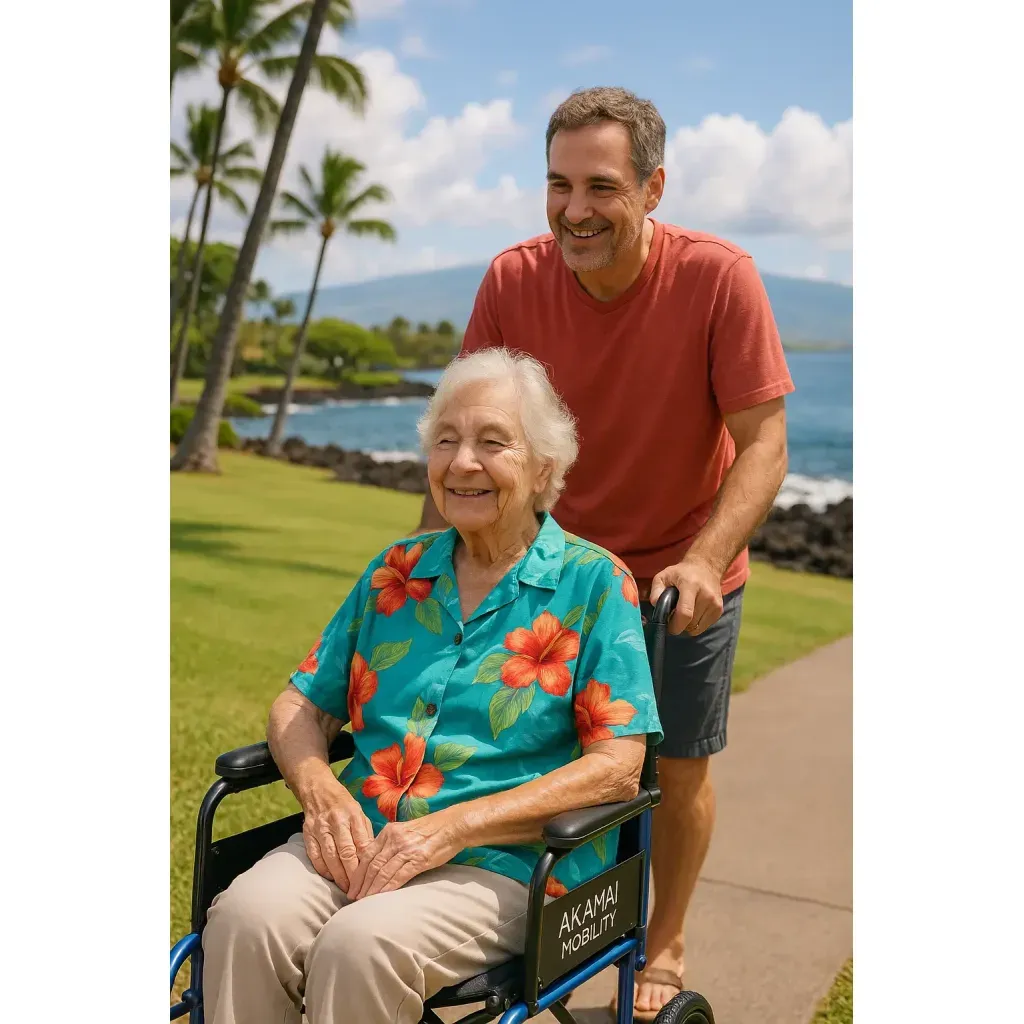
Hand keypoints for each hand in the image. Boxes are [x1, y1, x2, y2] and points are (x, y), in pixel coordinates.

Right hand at [301, 779, 375, 894]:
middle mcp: (336, 821)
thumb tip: (373, 858)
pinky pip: (315, 856)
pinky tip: (331, 878)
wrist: (318, 791)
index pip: (362, 843)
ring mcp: (320, 828)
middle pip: (346, 852)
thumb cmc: (344, 806)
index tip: (371, 878)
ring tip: (347, 888)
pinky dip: (324, 870)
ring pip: (330, 857)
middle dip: (353, 874)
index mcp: (353, 815)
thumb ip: (366, 834)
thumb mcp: (360, 814)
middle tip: (359, 890)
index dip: (366, 864)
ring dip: (339, 876)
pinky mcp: (307, 834)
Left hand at [348, 814, 459, 899]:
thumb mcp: (404, 831)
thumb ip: (389, 843)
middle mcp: (395, 839)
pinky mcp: (419, 859)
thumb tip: (376, 862)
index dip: (357, 872)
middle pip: (371, 865)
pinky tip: (381, 898)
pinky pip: (399, 876)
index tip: (351, 886)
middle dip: (360, 884)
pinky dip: (387, 888)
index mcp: (389, 831)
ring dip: (371, 889)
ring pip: (382, 872)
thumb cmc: (430, 830)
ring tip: (364, 901)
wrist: (453, 826)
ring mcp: (406, 849)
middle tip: (352, 898)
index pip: (366, 854)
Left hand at [650, 556, 723, 635]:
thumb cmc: (681, 573)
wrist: (706, 567)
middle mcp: (706, 596)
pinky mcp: (719, 610)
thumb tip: (656, 606)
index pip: (685, 613)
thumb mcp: (664, 576)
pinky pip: (703, 626)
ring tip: (684, 612)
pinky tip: (693, 612)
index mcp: (691, 586)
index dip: (675, 625)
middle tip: (673, 615)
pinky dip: (695, 624)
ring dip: (687, 625)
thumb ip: (656, 591)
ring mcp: (715, 604)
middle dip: (679, 624)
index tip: (668, 626)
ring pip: (696, 628)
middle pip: (690, 623)